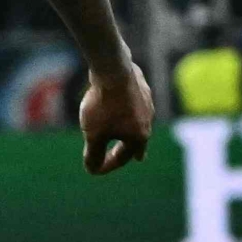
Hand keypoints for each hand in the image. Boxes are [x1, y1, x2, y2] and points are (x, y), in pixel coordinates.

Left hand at [79, 59, 153, 174]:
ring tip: (132, 136)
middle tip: (134, 158)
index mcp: (139, 136)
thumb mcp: (93, 134)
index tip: (96, 169)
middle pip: (137, 141)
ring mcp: (147, 104)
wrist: (114, 71)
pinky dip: (129, 114)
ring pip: (138, 122)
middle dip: (129, 150)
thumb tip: (93, 170)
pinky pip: (134, 106)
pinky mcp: (141, 90)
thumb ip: (94, 154)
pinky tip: (127, 109)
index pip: (123, 158)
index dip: (108, 166)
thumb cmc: (103, 106)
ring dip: (131, 131)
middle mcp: (148, 121)